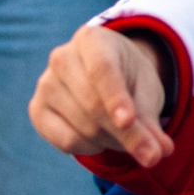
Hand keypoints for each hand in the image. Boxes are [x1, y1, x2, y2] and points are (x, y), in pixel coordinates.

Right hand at [31, 23, 174, 166]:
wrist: (105, 74)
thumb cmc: (128, 79)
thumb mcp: (147, 92)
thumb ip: (151, 123)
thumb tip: (157, 155)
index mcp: (93, 40)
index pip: (102, 70)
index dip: (115, 98)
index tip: (128, 121)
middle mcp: (62, 58)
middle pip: (94, 106)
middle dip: (126, 134)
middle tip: (153, 155)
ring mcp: (45, 84)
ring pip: (84, 128)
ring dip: (113, 141)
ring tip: (122, 131)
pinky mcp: (36, 110)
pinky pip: (67, 142)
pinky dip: (91, 148)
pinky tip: (99, 136)